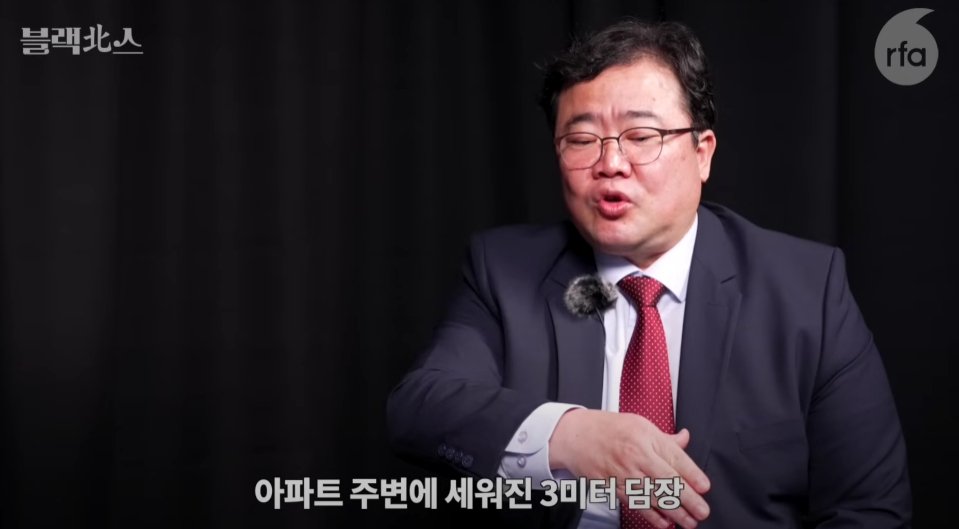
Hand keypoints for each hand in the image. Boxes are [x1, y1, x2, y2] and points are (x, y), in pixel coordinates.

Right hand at [548, 409, 710, 528]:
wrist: (575, 436)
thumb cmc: (607, 428)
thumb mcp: (640, 424)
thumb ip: (664, 438)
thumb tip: (685, 439)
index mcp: (645, 436)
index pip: (674, 457)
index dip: (692, 474)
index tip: (703, 487)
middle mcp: (635, 455)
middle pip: (666, 480)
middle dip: (688, 499)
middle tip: (701, 511)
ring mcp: (623, 472)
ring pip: (653, 496)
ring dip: (673, 512)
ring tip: (688, 521)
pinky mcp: (613, 486)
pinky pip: (635, 504)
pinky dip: (651, 515)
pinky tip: (663, 522)